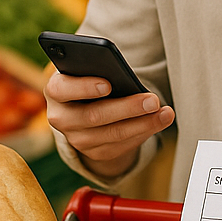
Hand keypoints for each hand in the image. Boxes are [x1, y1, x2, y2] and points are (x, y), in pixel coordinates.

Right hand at [44, 71, 174, 177]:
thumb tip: (122, 73)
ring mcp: (77, 139)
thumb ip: (99, 68)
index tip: (107, 84)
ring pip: (113, 134)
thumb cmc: (91, 78)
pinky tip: (160, 121)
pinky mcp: (95, 152)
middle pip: (94, 116)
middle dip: (127, 108)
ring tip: (165, 113)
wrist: (86, 105)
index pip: (63, 89)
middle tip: (153, 100)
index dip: (84, 87)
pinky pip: (122, 146)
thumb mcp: (90, 69)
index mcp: (56, 90)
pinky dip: (144, 133)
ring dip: (143, 124)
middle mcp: (61, 118)